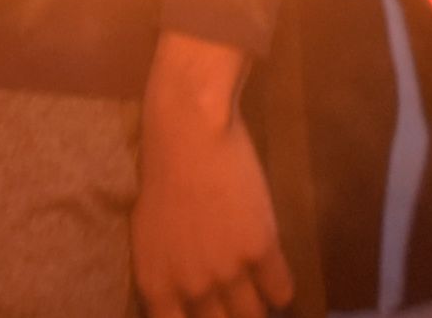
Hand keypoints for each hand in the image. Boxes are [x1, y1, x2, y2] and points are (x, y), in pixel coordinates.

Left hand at [134, 33, 294, 317]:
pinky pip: (282, 291)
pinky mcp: (261, 248)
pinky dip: (281, 289)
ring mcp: (228, 271)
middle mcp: (192, 288)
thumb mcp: (149, 238)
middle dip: (232, 317)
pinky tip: (274, 277)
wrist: (188, 133)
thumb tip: (181, 303)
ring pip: (254, 316)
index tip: (216, 313)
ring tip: (258, 296)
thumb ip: (166, 278)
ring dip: (257, 307)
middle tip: (238, 305)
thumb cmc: (162, 177)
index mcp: (157, 287)